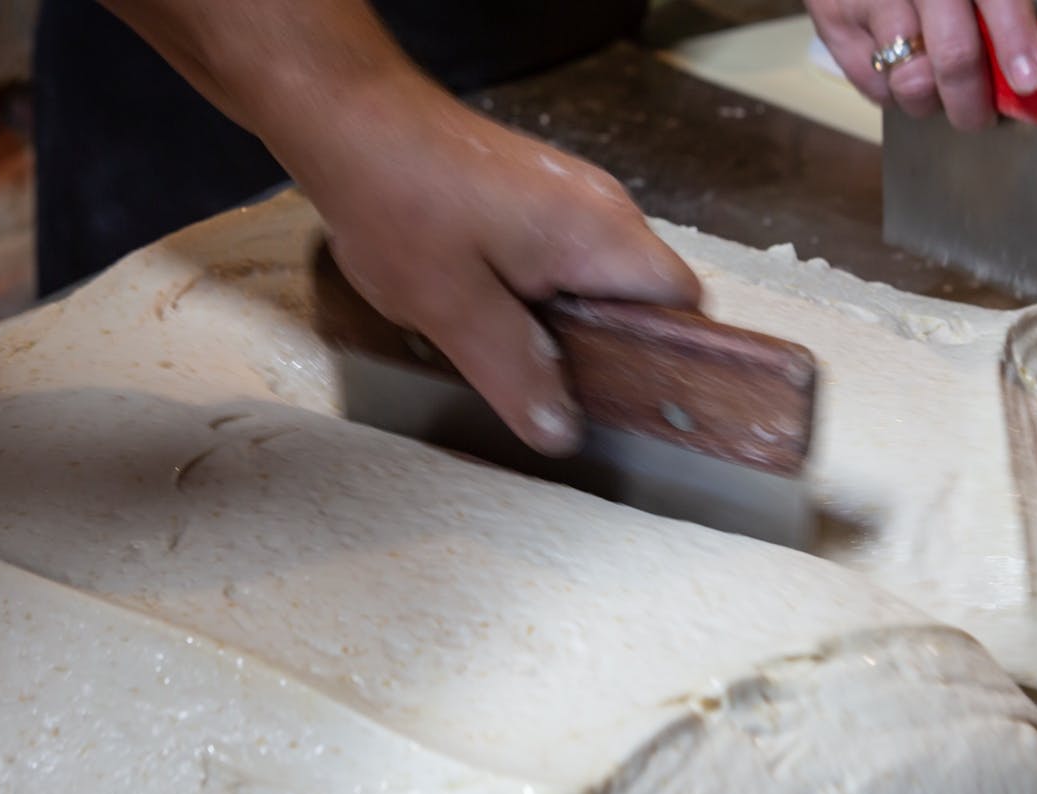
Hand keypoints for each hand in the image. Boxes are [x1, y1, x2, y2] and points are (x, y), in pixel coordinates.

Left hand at [285, 79, 700, 455]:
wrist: (353, 119)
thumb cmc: (401, 203)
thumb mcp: (455, 311)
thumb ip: (516, 374)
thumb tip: (563, 431)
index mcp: (603, 235)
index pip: (683, 304)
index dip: (663, 358)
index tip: (621, 399)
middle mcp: (603, 207)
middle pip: (641, 295)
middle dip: (602, 345)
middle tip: (550, 385)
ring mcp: (571, 194)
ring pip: (597, 278)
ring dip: (562, 320)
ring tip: (507, 346)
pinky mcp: (536, 192)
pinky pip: (562, 255)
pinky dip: (537, 289)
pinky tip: (485, 305)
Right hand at [806, 0, 1036, 129]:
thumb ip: (995, 2)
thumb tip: (1025, 59)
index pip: (995, 1)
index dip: (1015, 42)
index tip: (1029, 80)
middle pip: (952, 56)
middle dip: (972, 101)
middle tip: (981, 115)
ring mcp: (867, 1)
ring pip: (909, 82)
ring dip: (931, 100)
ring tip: (937, 90)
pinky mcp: (832, 22)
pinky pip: (871, 86)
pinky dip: (893, 91)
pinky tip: (900, 69)